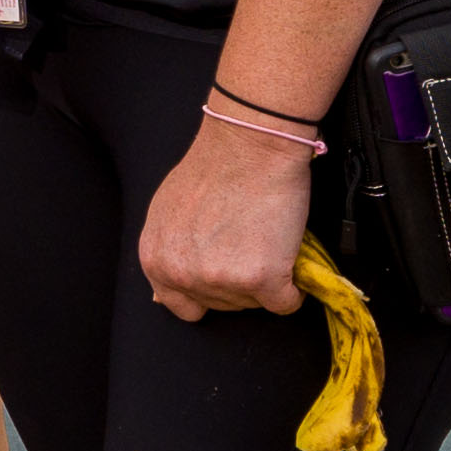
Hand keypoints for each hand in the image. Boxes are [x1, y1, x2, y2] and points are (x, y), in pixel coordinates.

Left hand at [135, 124, 317, 319]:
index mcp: (156, 259)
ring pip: (255, 304)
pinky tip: (288, 257)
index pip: (182, 307)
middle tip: (249, 241)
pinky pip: (286, 303)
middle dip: (240, 281)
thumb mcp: (168, 212)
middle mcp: (183, 275)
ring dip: (266, 278)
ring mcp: (221, 280)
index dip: (208, 292)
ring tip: (264, 237)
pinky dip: (294, 288)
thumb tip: (173, 283)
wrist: (250, 144)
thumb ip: (171, 249)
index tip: (224, 275)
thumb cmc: (215, 166)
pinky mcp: (261, 279)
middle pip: (223, 305)